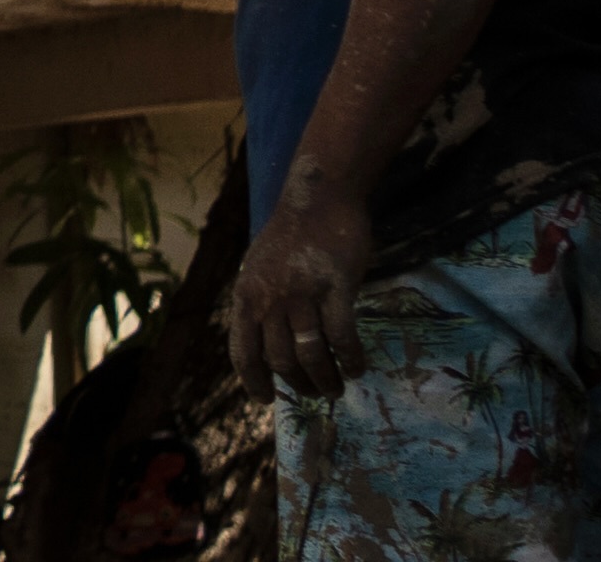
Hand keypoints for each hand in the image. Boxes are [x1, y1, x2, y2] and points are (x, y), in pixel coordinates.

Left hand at [234, 172, 366, 393]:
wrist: (318, 201)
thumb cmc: (290, 238)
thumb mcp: (258, 270)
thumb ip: (260, 304)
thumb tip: (265, 344)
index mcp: (247, 296)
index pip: (243, 350)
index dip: (253, 380)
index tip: (265, 400)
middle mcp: (269, 299)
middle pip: (281, 359)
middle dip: (299, 384)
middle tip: (316, 393)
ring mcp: (302, 294)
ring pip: (311, 353)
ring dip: (325, 379)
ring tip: (337, 387)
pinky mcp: (335, 289)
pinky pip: (342, 337)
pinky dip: (350, 359)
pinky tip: (357, 367)